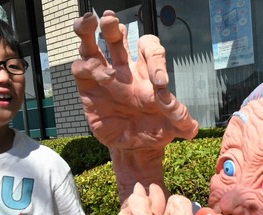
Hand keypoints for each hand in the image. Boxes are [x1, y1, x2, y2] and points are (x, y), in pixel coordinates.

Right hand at [72, 10, 197, 150]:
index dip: (155, 57)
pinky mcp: (88, 89)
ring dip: (88, 32)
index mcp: (146, 71)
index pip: (149, 48)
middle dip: (112, 25)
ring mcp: (103, 77)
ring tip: (89, 23)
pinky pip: (81, 68)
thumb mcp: (174, 126)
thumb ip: (180, 119)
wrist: (136, 148)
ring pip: (91, 45)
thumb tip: (181, 115)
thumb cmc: (156, 130)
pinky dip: (87, 66)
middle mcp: (124, 68)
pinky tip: (102, 76)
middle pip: (115, 36)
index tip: (160, 82)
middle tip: (110, 19)